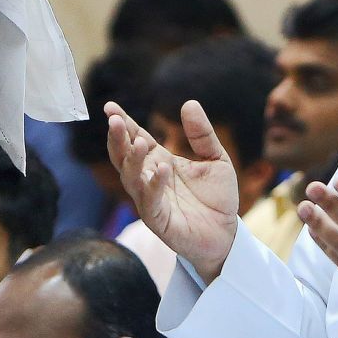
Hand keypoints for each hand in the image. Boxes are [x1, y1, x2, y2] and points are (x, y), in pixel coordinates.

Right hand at [106, 100, 238, 283]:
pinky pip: (150, 202)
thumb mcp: (216, 158)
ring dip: (133, 160)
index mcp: (160, 161)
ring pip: (131, 179)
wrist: (226, 235)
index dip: (123, 123)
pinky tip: (162, 169)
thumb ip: (202, 134)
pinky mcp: (159, 221)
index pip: (136, 138)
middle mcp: (149, 179)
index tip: (110, 106)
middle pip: (125, 157)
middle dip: (118, 139)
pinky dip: (154, 185)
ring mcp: (151, 201)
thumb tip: (189, 102)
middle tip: (115, 120)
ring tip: (140, 142)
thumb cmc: (217, 198)